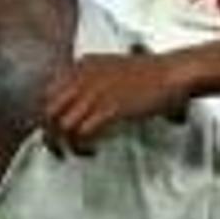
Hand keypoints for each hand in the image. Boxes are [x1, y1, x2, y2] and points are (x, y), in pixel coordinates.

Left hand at [39, 50, 197, 154]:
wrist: (172, 72)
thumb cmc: (149, 74)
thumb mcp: (109, 68)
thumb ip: (91, 79)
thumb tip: (79, 102)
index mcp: (80, 66)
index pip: (47, 92)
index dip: (47, 115)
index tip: (53, 130)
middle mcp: (81, 77)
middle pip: (49, 110)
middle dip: (49, 133)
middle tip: (57, 149)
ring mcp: (94, 92)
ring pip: (62, 124)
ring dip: (66, 144)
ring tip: (77, 152)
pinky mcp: (110, 108)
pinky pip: (83, 132)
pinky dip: (82, 146)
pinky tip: (92, 150)